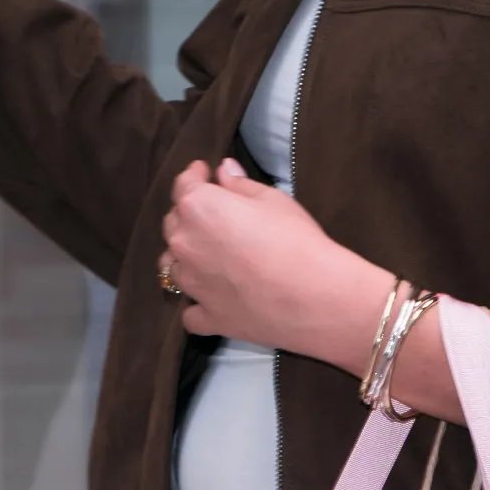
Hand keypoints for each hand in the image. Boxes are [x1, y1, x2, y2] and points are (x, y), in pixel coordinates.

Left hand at [160, 160, 387, 365]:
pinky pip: (191, 313)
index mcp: (198, 208)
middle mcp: (185, 244)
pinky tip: (212, 302)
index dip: (194, 176)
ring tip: (206, 259)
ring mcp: (193, 285)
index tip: (204, 172)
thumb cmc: (297, 240)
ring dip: (185, 259)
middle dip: (189, 216)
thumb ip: (241, 185)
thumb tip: (223, 172)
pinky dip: (198, 305)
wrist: (317, 298)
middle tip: (214, 217)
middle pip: (174, 224)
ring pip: (173, 268)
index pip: (184, 185)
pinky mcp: (209, 317)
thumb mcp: (275, 201)